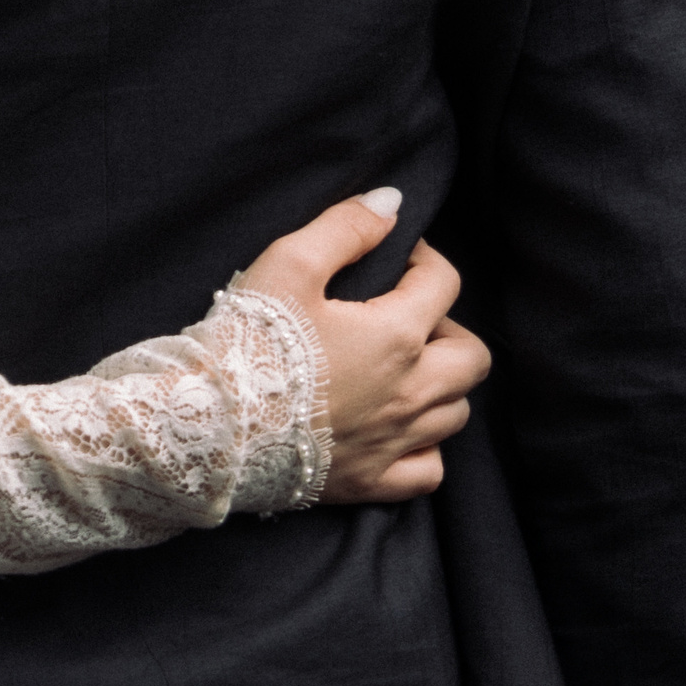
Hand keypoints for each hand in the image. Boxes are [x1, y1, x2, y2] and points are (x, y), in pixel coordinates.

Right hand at [235, 189, 489, 501]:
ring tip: (399, 366)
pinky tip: (395, 426)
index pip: (443, 283)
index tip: (394, 254)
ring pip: (456, 412)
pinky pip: (429, 468)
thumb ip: (345, 229)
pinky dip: (424, 445)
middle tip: (405, 313)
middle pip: (472, 356)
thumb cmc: (250, 339)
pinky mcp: (374, 481)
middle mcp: (411, 393)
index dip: (423, 258)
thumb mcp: (288, 264)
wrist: (213, 424)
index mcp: (396, 335)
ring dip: (440, 383)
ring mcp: (395, 442)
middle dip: (448, 325)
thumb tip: (391, 204)